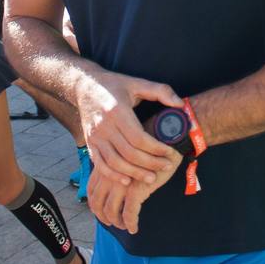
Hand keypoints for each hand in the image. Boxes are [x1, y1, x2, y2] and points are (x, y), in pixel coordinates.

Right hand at [76, 71, 182, 187]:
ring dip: (134, 173)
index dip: (156, 148)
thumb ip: (161, 91)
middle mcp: (104, 126)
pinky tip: (127, 180)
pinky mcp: (89, 143)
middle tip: (166, 167)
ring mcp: (95, 136)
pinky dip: (113, 175)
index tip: (169, 152)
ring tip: (151, 178)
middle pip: (129, 153)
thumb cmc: (114, 84)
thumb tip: (180, 105)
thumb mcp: (137, 83)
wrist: (84, 86)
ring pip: (115, 162)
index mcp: (117, 111)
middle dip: (149, 164)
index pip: (139, 138)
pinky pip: (100, 164)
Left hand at [87, 147, 182, 233]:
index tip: (101, 211)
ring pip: (111, 211)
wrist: (165, 139)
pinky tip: (133, 228)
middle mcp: (109, 175)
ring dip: (117, 222)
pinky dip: (130, 223)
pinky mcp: (135, 190)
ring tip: (125, 226)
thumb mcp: (128, 153)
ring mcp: (120, 183)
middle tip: (112, 223)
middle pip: (97, 202)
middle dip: (103, 216)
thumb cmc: (150, 145)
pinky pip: (129, 213)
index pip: (91, 189)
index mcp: (105, 164)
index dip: (94, 203)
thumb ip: (119, 164)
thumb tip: (119, 178)